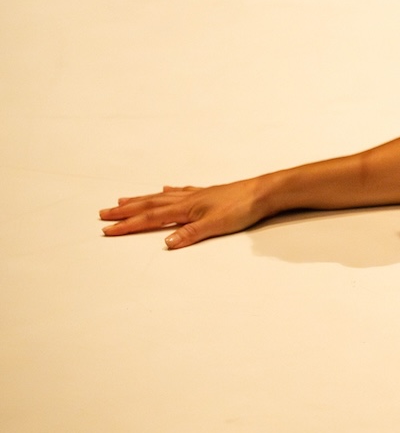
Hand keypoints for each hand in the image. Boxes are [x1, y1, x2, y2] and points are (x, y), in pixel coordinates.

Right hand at [99, 179, 267, 248]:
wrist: (264, 192)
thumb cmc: (242, 208)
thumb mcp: (215, 225)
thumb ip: (190, 234)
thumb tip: (166, 243)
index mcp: (185, 208)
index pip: (150, 218)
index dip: (128, 225)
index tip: (106, 230)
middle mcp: (187, 199)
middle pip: (149, 205)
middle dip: (125, 211)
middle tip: (103, 213)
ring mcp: (197, 195)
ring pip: (161, 197)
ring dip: (141, 199)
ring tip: (124, 200)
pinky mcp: (208, 193)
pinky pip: (180, 191)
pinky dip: (169, 191)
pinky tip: (165, 188)